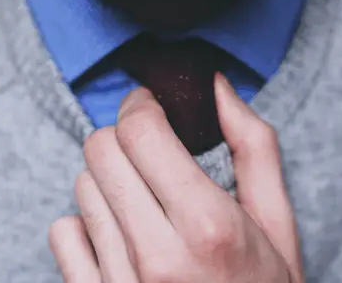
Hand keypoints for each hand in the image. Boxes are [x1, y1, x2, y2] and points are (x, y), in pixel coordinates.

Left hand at [49, 73, 303, 282]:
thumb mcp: (278, 224)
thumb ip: (253, 146)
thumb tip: (216, 86)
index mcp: (209, 225)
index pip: (139, 131)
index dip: (142, 106)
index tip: (152, 108)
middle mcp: (158, 256)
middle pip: (100, 152)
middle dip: (124, 139)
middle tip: (149, 153)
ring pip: (82, 188)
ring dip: (110, 183)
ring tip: (145, 205)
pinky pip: (62, 233)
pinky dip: (86, 225)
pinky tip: (121, 237)